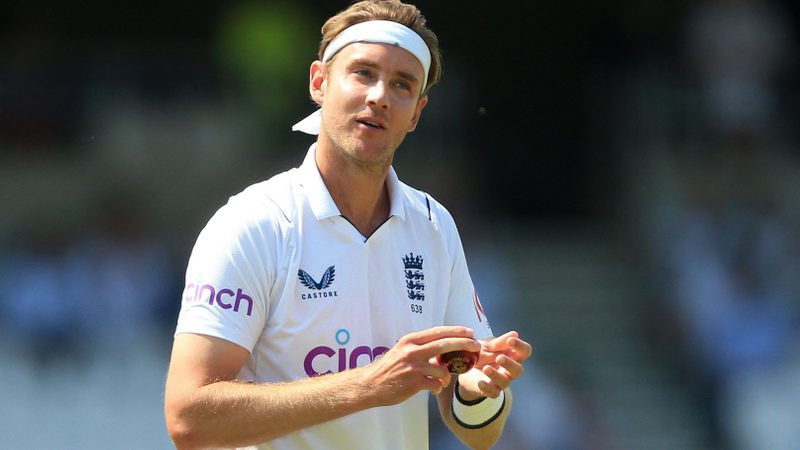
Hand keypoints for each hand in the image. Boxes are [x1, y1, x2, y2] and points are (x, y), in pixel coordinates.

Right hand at [362, 326, 480, 405]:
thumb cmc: (389, 368)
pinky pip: (436, 384)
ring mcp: (413, 367)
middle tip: (477, 346)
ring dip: (448, 376)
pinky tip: (434, 389)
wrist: (370, 385)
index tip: (470, 332)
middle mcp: (412, 351)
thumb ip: (421, 347)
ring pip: (443, 369)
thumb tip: (444, 345)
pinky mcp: (414, 383)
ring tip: (443, 380)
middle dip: (464, 344)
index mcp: (410, 340)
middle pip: (444, 344)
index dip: (456, 331)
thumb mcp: (403, 351)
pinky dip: (439, 387)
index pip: (438, 331)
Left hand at [457, 331, 531, 399]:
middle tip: (499, 358)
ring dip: (496, 375)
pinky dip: (487, 388)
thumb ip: (500, 342)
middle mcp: (510, 370)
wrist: (465, 368)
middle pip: (518, 370)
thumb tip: (515, 334)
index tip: (510, 341)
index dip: (520, 346)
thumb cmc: (482, 354)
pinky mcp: (491, 390)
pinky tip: (480, 382)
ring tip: (486, 368)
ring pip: (505, 382)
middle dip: (510, 364)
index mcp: (512, 356)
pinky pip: (493, 393)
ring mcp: (501, 381)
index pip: (525, 352)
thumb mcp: (488, 345)